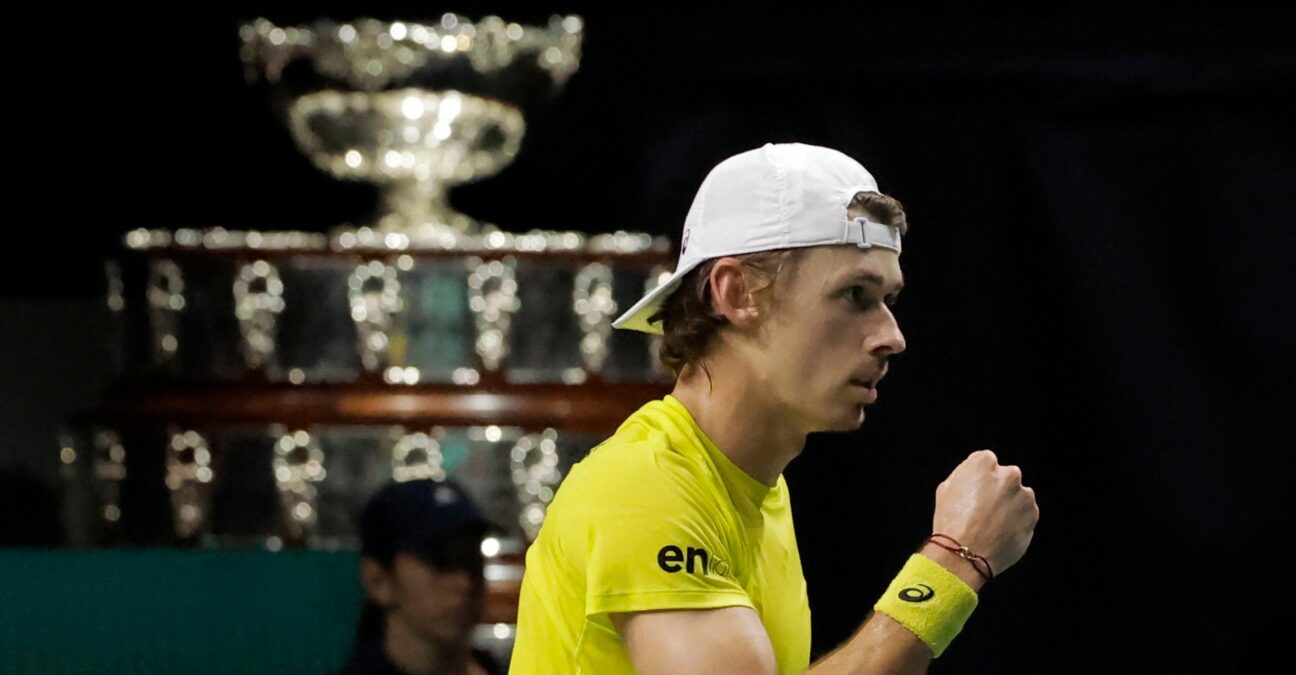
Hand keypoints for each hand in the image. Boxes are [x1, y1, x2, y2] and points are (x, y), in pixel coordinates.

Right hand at [931, 449, 1038, 575]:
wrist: (964, 555)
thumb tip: (975, 477)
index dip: (978, 479)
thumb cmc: (951, 523)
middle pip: (1005, 478)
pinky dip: (1016, 522)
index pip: (986, 462)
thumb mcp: (945, 489)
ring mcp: (1024, 496)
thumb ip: (964, 476)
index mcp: (983, 463)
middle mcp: (1008, 474)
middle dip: (998, 490)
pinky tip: (1000, 533)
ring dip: (1009, 506)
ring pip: (1018, 496)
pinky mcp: (1033, 516)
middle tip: (983, 510)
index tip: (974, 492)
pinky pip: (1025, 515)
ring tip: (991, 525)